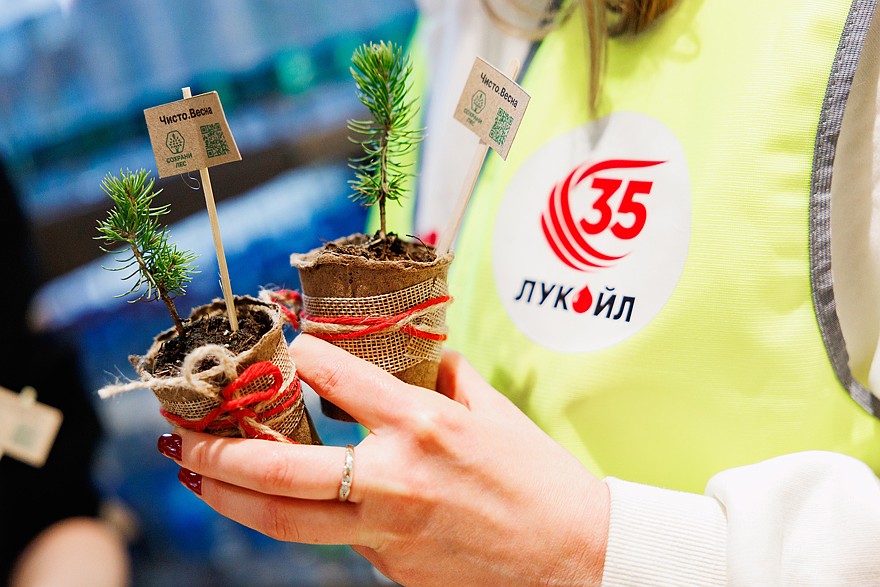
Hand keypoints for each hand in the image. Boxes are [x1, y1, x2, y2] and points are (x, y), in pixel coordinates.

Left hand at [161, 334, 608, 585]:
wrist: (574, 558)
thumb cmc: (540, 480)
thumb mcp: (495, 412)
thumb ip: (447, 377)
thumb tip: (419, 351)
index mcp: (423, 425)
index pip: (334, 375)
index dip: (295, 353)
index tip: (277, 343)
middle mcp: (394, 477)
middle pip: (280, 469)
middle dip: (219, 452)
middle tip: (183, 436)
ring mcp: (386, 530)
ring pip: (283, 521)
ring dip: (229, 497)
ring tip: (196, 478)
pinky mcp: (388, 567)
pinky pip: (330, 538)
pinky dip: (293, 519)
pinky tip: (272, 502)